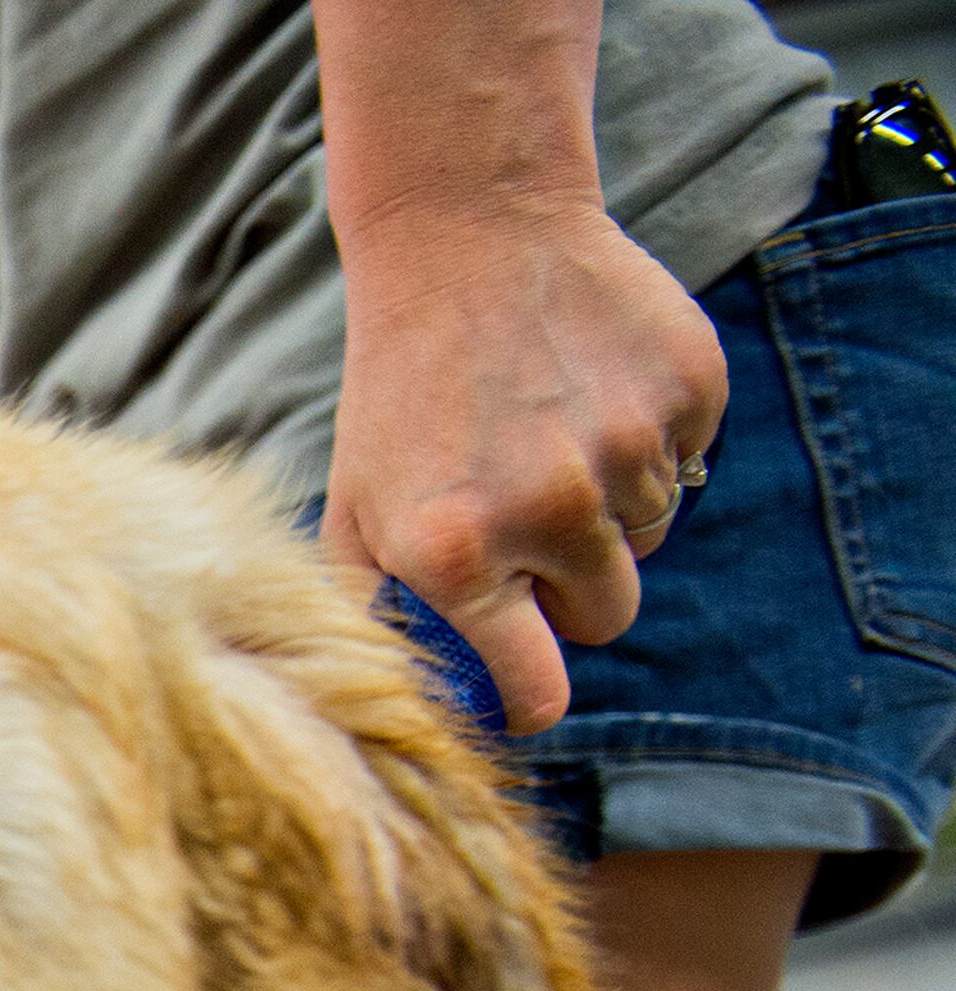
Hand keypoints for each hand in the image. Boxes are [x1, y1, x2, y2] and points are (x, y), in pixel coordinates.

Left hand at [324, 193, 725, 734]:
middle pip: (608, 614)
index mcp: (459, 557)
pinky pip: (687, 460)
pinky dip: (651, 438)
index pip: (538, 686)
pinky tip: (590, 386)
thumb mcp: (356, 503)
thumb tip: (391, 697)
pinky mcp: (689, 393)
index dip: (536, 697)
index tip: (532, 693)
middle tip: (530, 523)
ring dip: (608, 505)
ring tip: (547, 433)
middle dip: (575, 589)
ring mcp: (630, 451)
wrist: (465, 236)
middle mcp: (551, 513)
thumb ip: (374, 607)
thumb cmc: (397, 388)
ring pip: (648, 535)